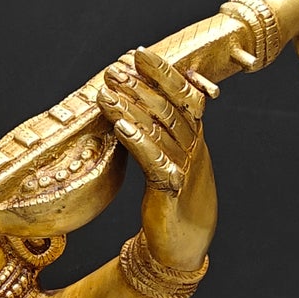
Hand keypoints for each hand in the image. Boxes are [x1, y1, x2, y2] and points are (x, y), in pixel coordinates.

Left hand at [95, 47, 212, 194]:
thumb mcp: (173, 155)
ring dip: (130, 110)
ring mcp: (183, 169)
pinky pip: (154, 162)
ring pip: (158, 132)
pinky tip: (120, 127)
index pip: (183, 95)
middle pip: (168, 109)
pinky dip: (138, 142)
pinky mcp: (170, 191)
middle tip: (113, 71)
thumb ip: (167, 123)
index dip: (162, 73)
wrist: (185, 243)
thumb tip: (159, 87)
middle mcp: (192, 148)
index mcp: (194, 136)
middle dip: (139, 87)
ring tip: (105, 93)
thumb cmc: (174, 195)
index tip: (138, 54)